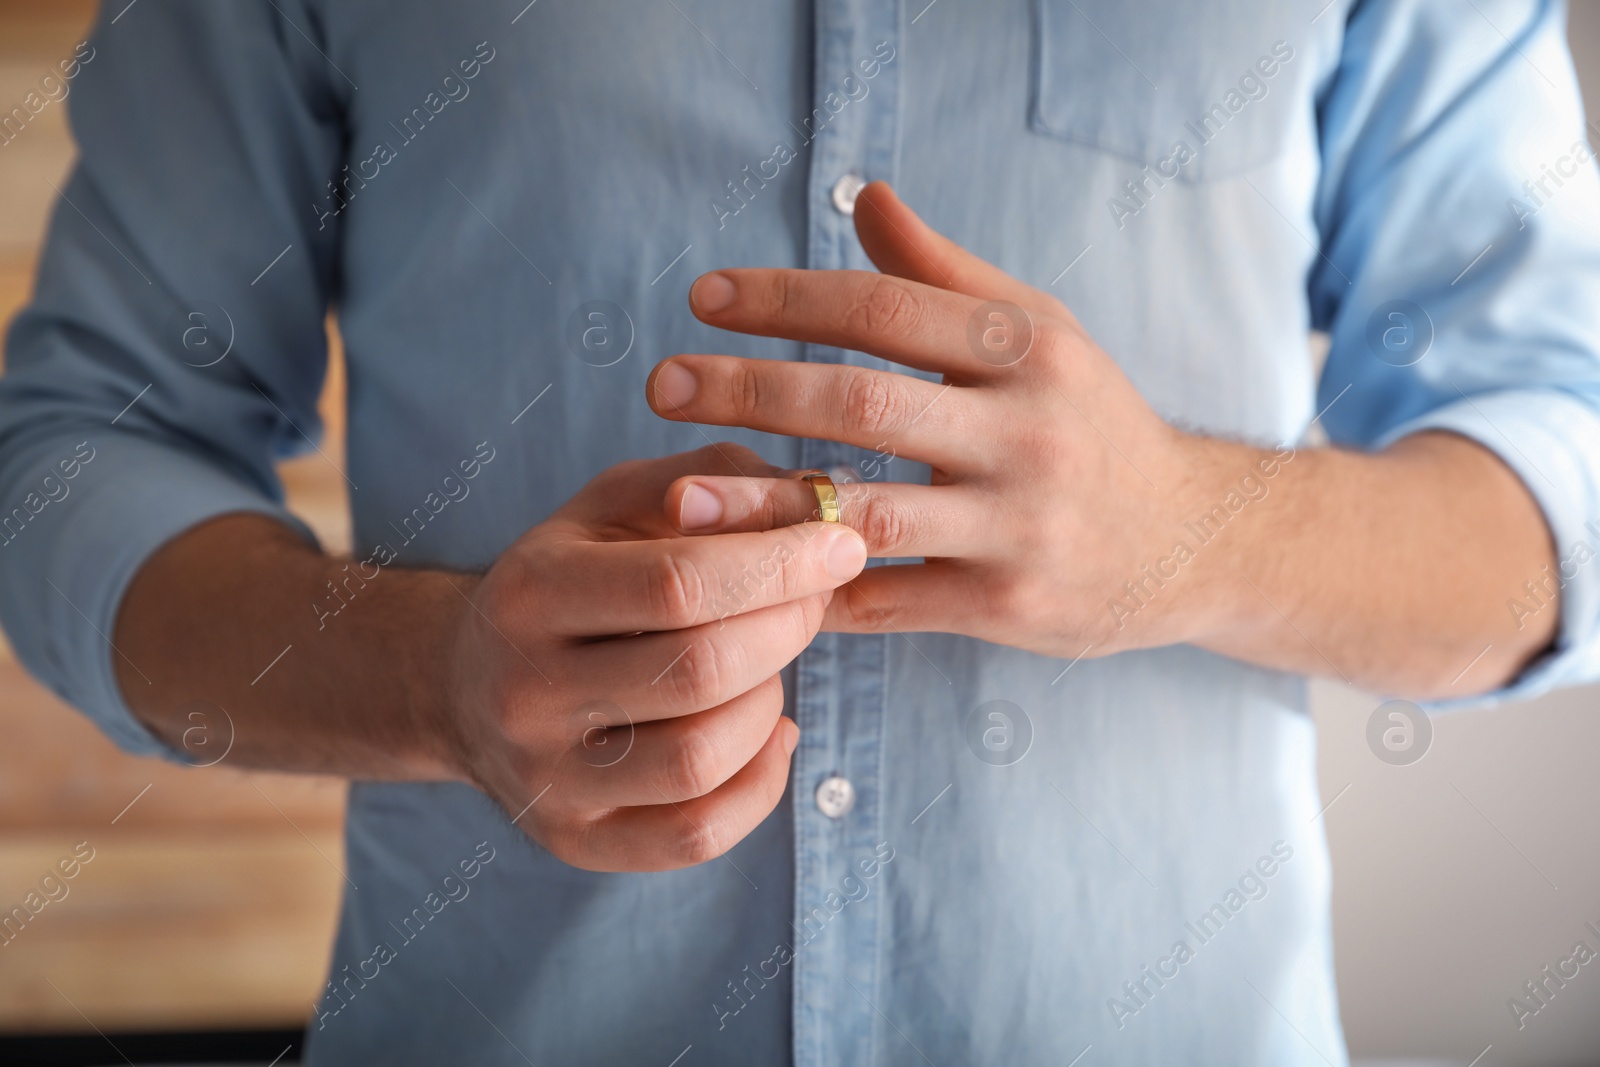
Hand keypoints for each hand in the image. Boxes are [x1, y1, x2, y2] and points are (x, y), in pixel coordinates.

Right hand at [441, 444, 866, 871]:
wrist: (464, 683)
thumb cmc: (572, 575)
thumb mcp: (619, 503)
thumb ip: (714, 480)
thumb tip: (814, 505)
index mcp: (531, 592)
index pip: (677, 583)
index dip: (779, 565)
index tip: (841, 546)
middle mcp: (524, 692)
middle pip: (700, 672)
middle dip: (787, 628)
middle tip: (815, 599)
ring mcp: (545, 779)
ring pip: (702, 759)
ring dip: (769, 703)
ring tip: (767, 665)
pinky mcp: (575, 842)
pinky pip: (698, 834)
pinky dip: (761, 781)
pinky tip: (770, 731)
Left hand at [646, 183, 1239, 660]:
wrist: (1190, 543)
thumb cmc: (1092, 422)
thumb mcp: (1042, 331)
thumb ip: (947, 272)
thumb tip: (867, 197)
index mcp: (1029, 349)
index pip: (888, 308)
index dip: (789, 299)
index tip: (704, 298)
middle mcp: (1027, 433)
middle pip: (866, 402)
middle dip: (754, 388)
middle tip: (662, 380)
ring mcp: (1018, 526)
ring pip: (868, 512)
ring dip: (764, 504)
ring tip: (679, 495)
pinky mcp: (1006, 607)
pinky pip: (889, 601)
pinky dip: (815, 591)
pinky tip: (746, 579)